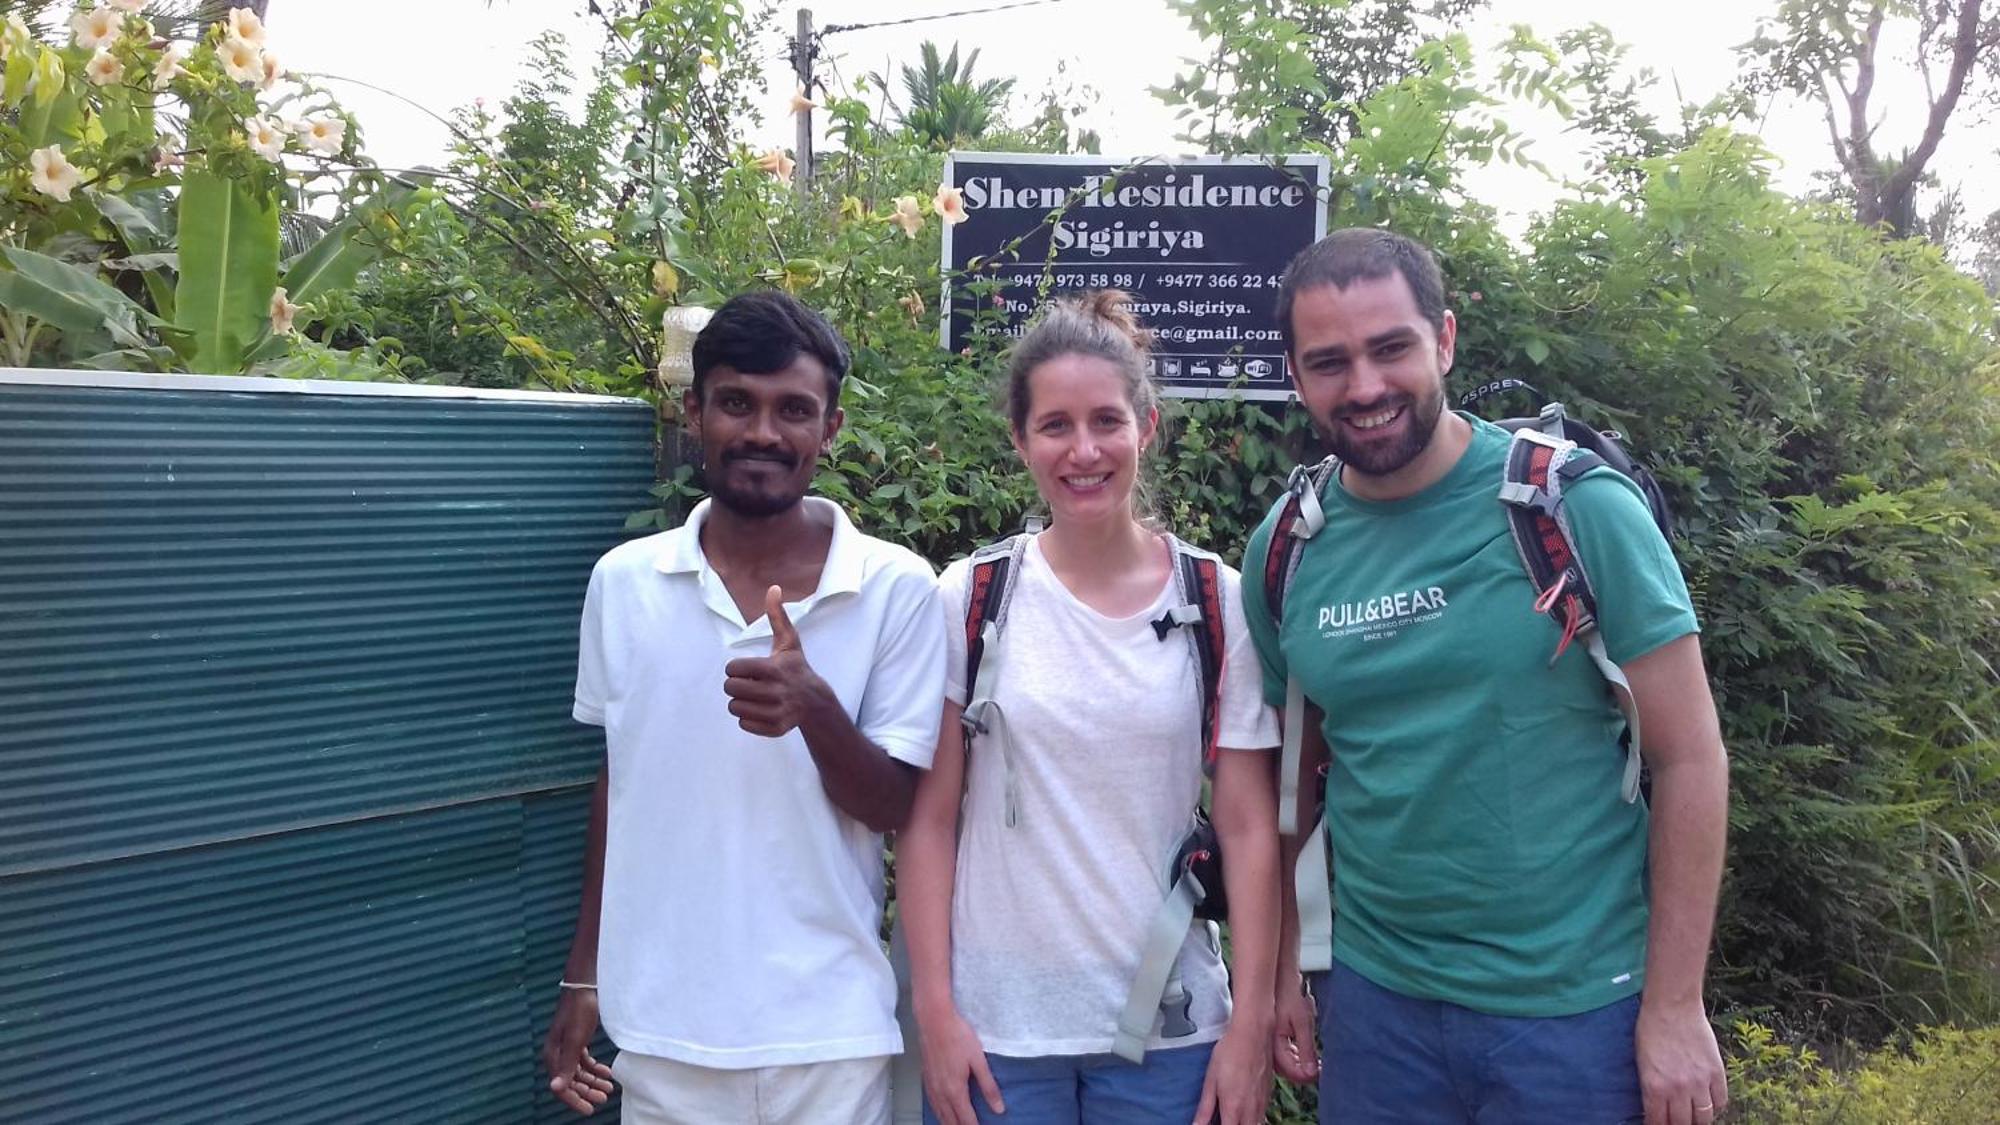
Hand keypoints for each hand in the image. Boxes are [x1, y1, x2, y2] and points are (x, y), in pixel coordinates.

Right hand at [541, 987, 614, 1114]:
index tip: (590, 1110)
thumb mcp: (575, 1040)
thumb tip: (555, 1089)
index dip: (574, 1100)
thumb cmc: (579, 1011)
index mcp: (553, 1055)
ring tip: (609, 1087)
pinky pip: (584, 1061)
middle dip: (587, 1091)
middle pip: (571, 1080)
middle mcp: (557, 1053)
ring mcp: (567, 1046)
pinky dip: (594, 1068)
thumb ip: (567, 1065)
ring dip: (593, 1081)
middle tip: (604, 1098)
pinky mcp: (577, 1039)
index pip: (561, 1086)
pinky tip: (607, 1071)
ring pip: (579, 1072)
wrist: (585, 986)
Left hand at [723, 586, 826, 737]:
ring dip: (740, 702)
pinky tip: (760, 709)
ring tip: (754, 696)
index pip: (732, 669)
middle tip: (748, 683)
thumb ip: (777, 616)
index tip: (748, 669)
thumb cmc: (796, 667)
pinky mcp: (776, 728)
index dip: (736, 668)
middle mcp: (776, 692)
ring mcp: (777, 712)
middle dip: (735, 685)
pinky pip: (744, 725)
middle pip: (730, 689)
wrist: (815, 701)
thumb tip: (773, 588)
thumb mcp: (789, 641)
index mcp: (774, 669)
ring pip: (735, 708)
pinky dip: (747, 718)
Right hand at [917, 1005, 1003, 1124]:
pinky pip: (932, 1104)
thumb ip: (989, 1086)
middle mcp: (941, 1092)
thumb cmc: (958, 1036)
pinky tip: (941, 1112)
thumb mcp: (978, 1060)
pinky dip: (939, 1113)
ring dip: (948, 1123)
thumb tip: (999, 1109)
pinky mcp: (925, 1078)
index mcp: (955, 1090)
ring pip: (939, 1114)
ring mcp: (931, 1086)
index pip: (966, 1119)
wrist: (934, 1020)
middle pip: (950, 1120)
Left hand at [1196, 1016, 1273, 1124]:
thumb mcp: (1211, 1081)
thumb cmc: (1229, 1053)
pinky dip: (1252, 1119)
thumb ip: (1205, 1109)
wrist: (1253, 1034)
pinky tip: (1243, 1111)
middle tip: (1222, 1119)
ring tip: (1230, 1117)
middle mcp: (1251, 1110)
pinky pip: (1261, 1116)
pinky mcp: (1268, 1095)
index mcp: (1233, 1108)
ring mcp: (1262, 1103)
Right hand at [1271, 973, 1319, 1084]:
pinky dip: (1296, 1054)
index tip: (1321, 1070)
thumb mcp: (1302, 1022)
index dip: (1309, 1074)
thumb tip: (1311, 1072)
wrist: (1280, 978)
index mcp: (1274, 1045)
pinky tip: (1304, 1047)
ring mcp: (1271, 1043)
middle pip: (1289, 1071)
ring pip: (1287, 1064)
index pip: (1292, 1071)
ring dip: (1301, 1062)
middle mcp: (1269, 1047)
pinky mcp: (1274, 1038)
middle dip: (1305, 1069)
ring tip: (1315, 1056)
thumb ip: (1306, 1049)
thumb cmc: (1288, 995)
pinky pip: (1285, 1054)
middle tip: (1320, 1065)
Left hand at [1636, 998, 1726, 1124]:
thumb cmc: (1651, 1030)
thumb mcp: (1642, 1063)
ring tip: (1694, 1116)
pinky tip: (1709, 1104)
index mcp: (1654, 1087)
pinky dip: (1715, 1107)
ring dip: (1698, 1120)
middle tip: (1677, 1121)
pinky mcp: (1717, 1073)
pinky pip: (1721, 1101)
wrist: (1672, 1006)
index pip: (1658, 1122)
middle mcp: (1678, 1089)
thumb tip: (1656, 1109)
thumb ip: (1651, 1089)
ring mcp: (1700, 1082)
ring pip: (1704, 1117)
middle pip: (1683, 1124)